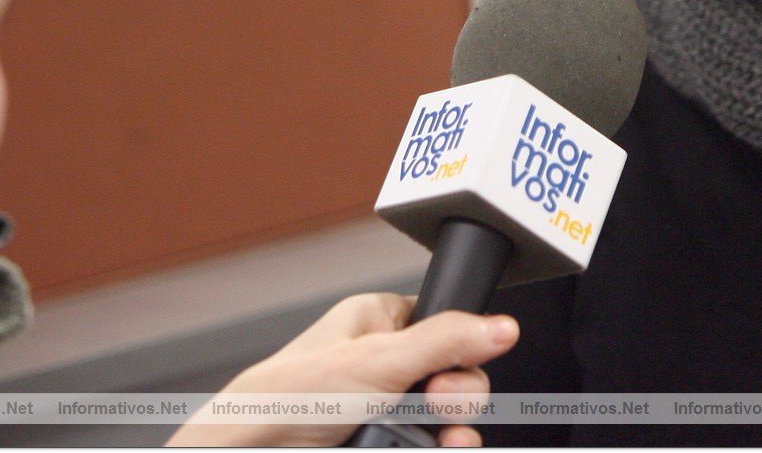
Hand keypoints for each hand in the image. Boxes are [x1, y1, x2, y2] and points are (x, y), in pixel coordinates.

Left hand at [166, 293, 518, 446]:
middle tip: (438, 407)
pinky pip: (430, 440)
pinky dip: (440, 446)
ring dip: (454, 431)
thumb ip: (444, 341)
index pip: (446, 325)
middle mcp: (383, 361)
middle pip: (455, 376)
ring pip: (447, 417)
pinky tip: (439, 448)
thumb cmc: (294, 395)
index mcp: (378, 322)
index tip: (453, 371)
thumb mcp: (379, 361)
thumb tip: (500, 326)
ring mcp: (384, 405)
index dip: (461, 350)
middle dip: (458, 397)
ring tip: (443, 439)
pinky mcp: (383, 439)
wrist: (260, 448)